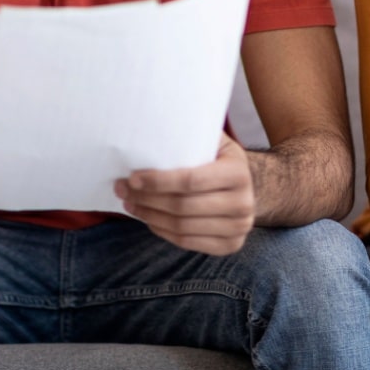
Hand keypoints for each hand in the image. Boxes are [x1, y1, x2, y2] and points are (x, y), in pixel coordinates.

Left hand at [115, 134, 255, 255]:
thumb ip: (191, 135)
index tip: (132, 178)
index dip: (157, 181)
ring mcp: (239, 228)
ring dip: (149, 216)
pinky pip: (187, 242)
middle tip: (122, 190)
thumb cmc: (219, 160)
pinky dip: (162, 231)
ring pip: (181, 226)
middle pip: (182, 206)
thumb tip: (150, 124)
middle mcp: (243, 203)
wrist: (247, 188)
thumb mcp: (214, 142)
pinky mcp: (230, 245)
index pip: (190, 180)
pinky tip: (148, 219)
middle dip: (146, 199)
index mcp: (238, 172)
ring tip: (130, 204)